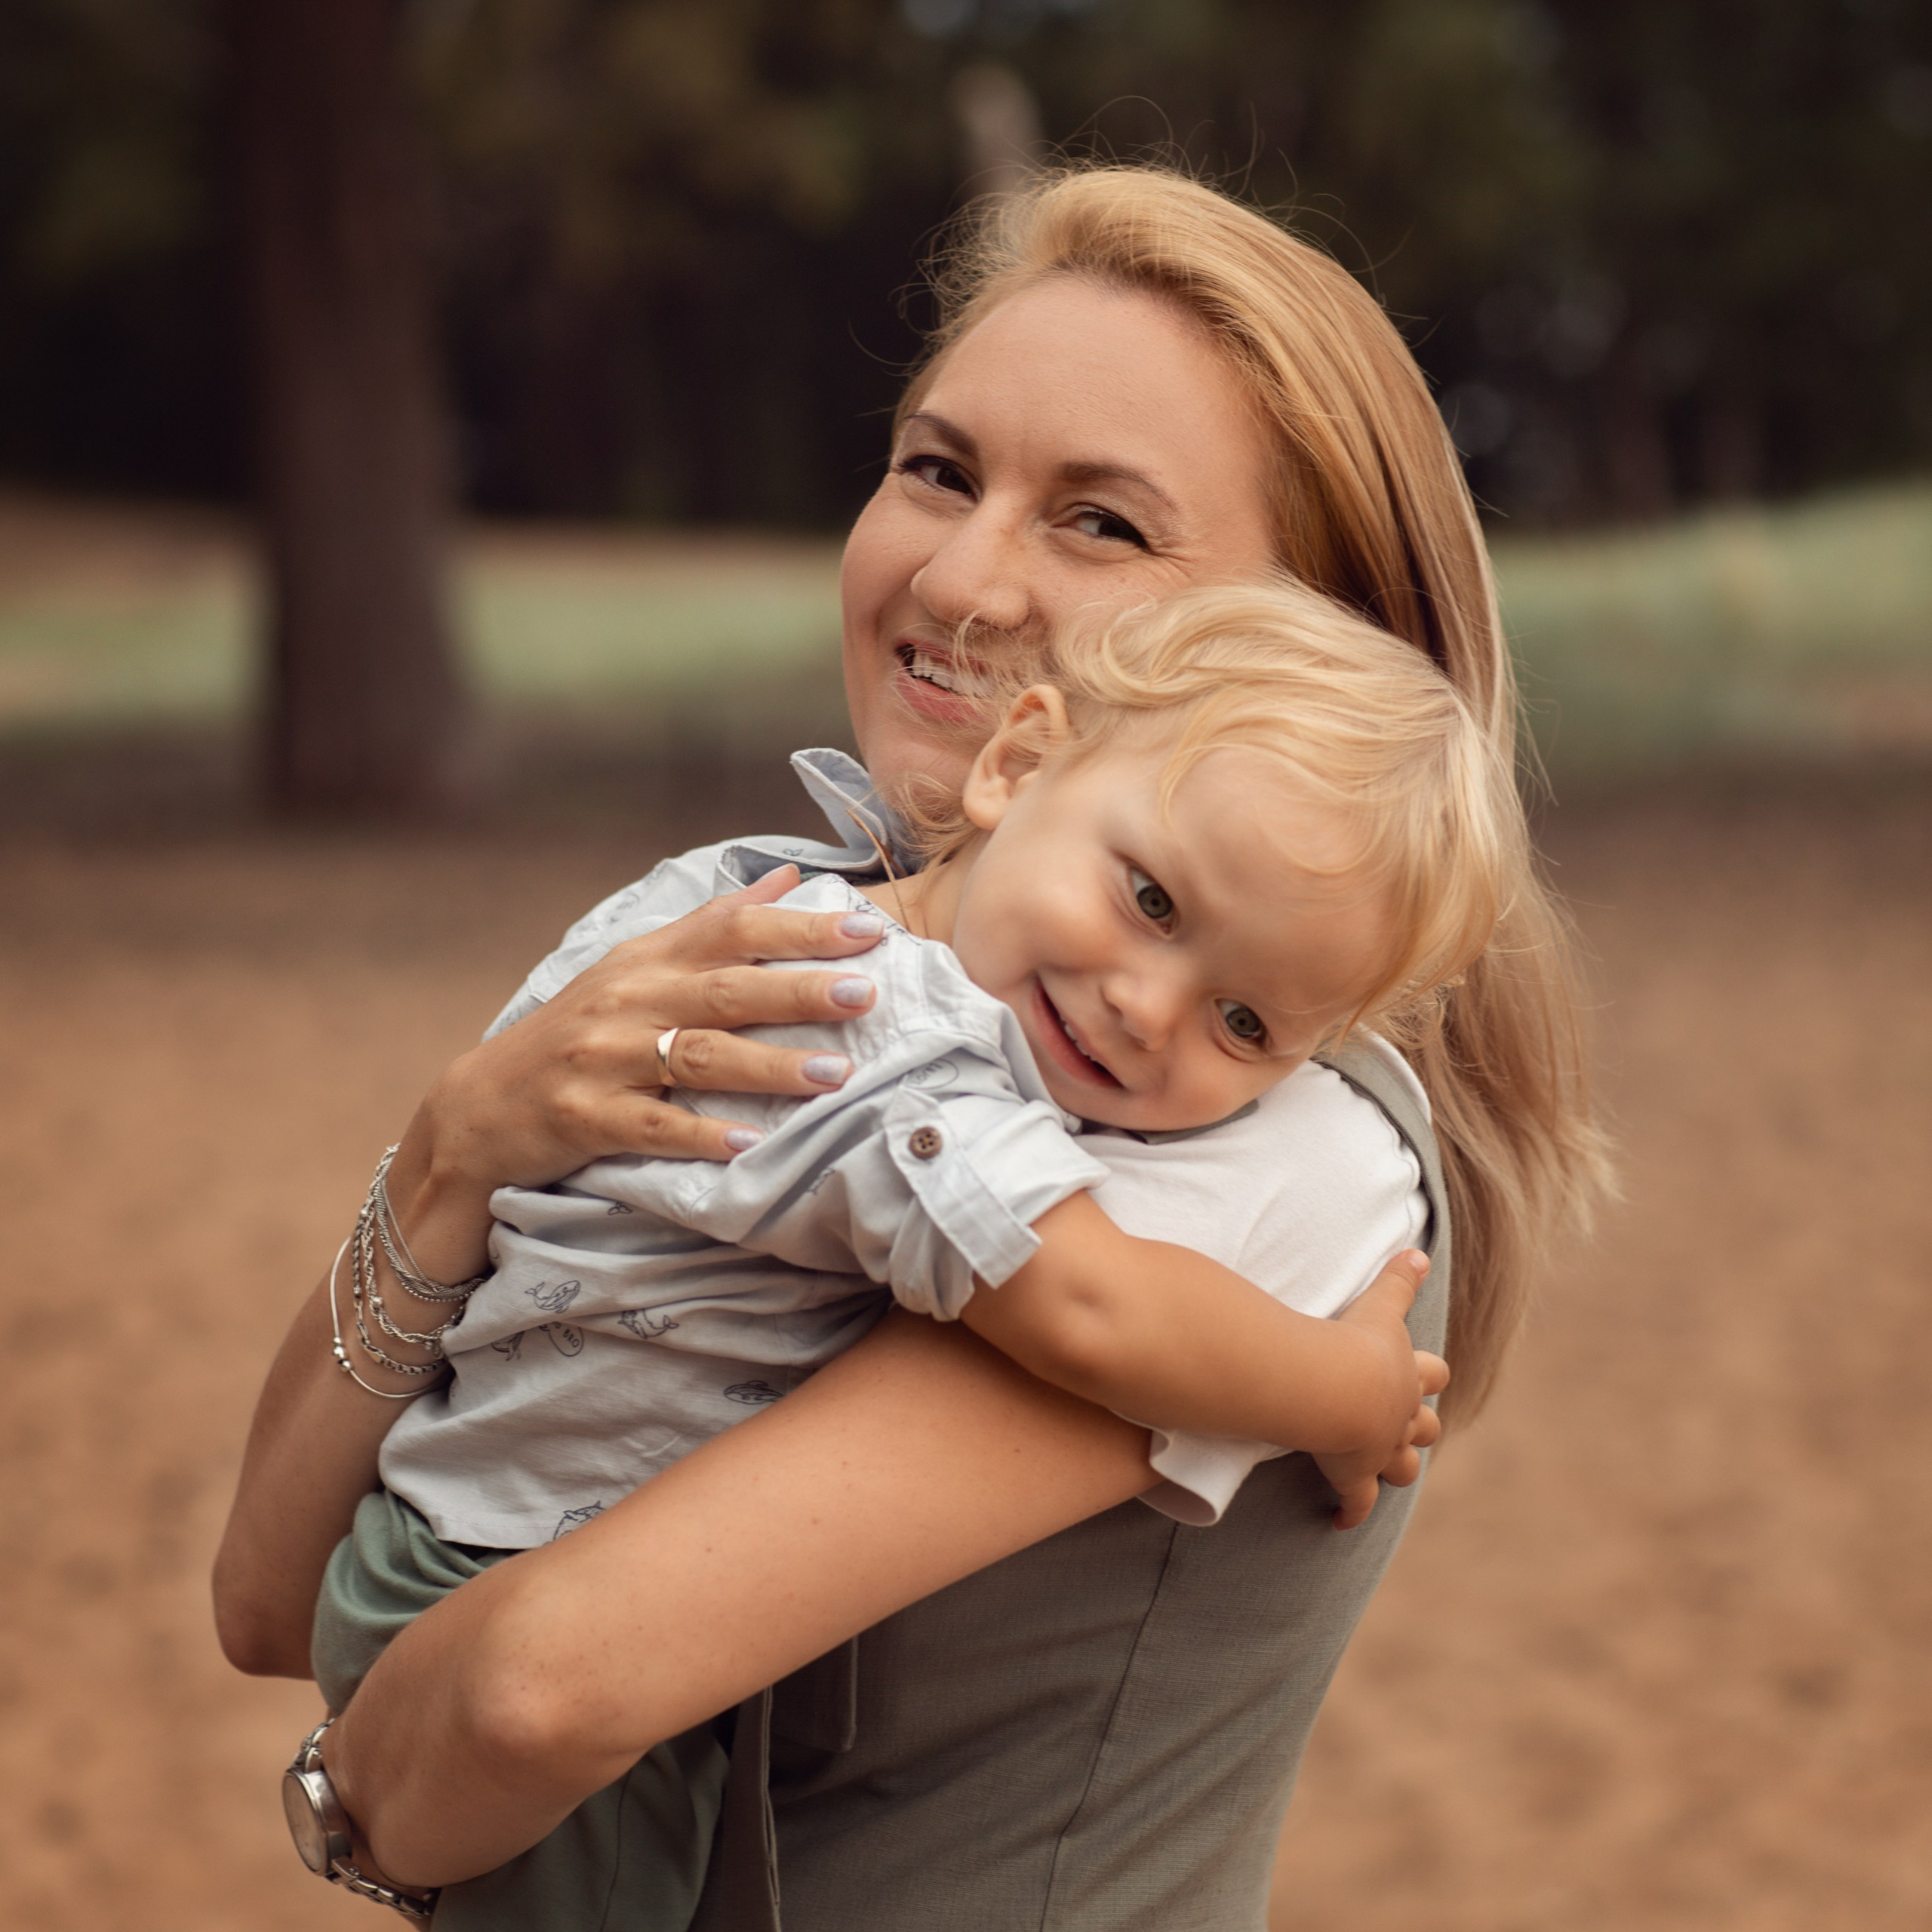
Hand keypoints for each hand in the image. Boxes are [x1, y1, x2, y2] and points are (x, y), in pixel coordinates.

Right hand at [384, 866, 886, 1273]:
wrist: (480, 1107)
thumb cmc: (578, 1034)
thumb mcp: (637, 968)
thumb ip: (714, 925)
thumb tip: (789, 879)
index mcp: (648, 961)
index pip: (730, 929)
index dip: (800, 928)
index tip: (866, 930)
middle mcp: (628, 1001)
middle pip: (725, 990)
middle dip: (798, 990)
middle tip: (864, 994)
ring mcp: (604, 1060)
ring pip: (698, 1058)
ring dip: (769, 1066)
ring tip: (834, 1075)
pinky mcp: (586, 1119)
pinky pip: (653, 1127)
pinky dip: (701, 1134)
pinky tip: (748, 1142)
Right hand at [1311, 1252, 1448, 1529]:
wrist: (1335, 1387)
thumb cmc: (1355, 1343)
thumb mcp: (1380, 1305)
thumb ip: (1398, 1279)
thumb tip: (1419, 1251)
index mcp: (1405, 1375)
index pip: (1431, 1374)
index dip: (1428, 1374)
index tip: (1425, 1376)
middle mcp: (1400, 1416)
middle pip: (1424, 1426)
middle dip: (1419, 1425)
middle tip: (1406, 1425)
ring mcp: (1380, 1449)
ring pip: (1402, 1466)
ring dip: (1396, 1467)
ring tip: (1385, 1469)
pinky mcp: (1354, 1476)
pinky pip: (1357, 1502)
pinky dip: (1350, 1512)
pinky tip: (1341, 1521)